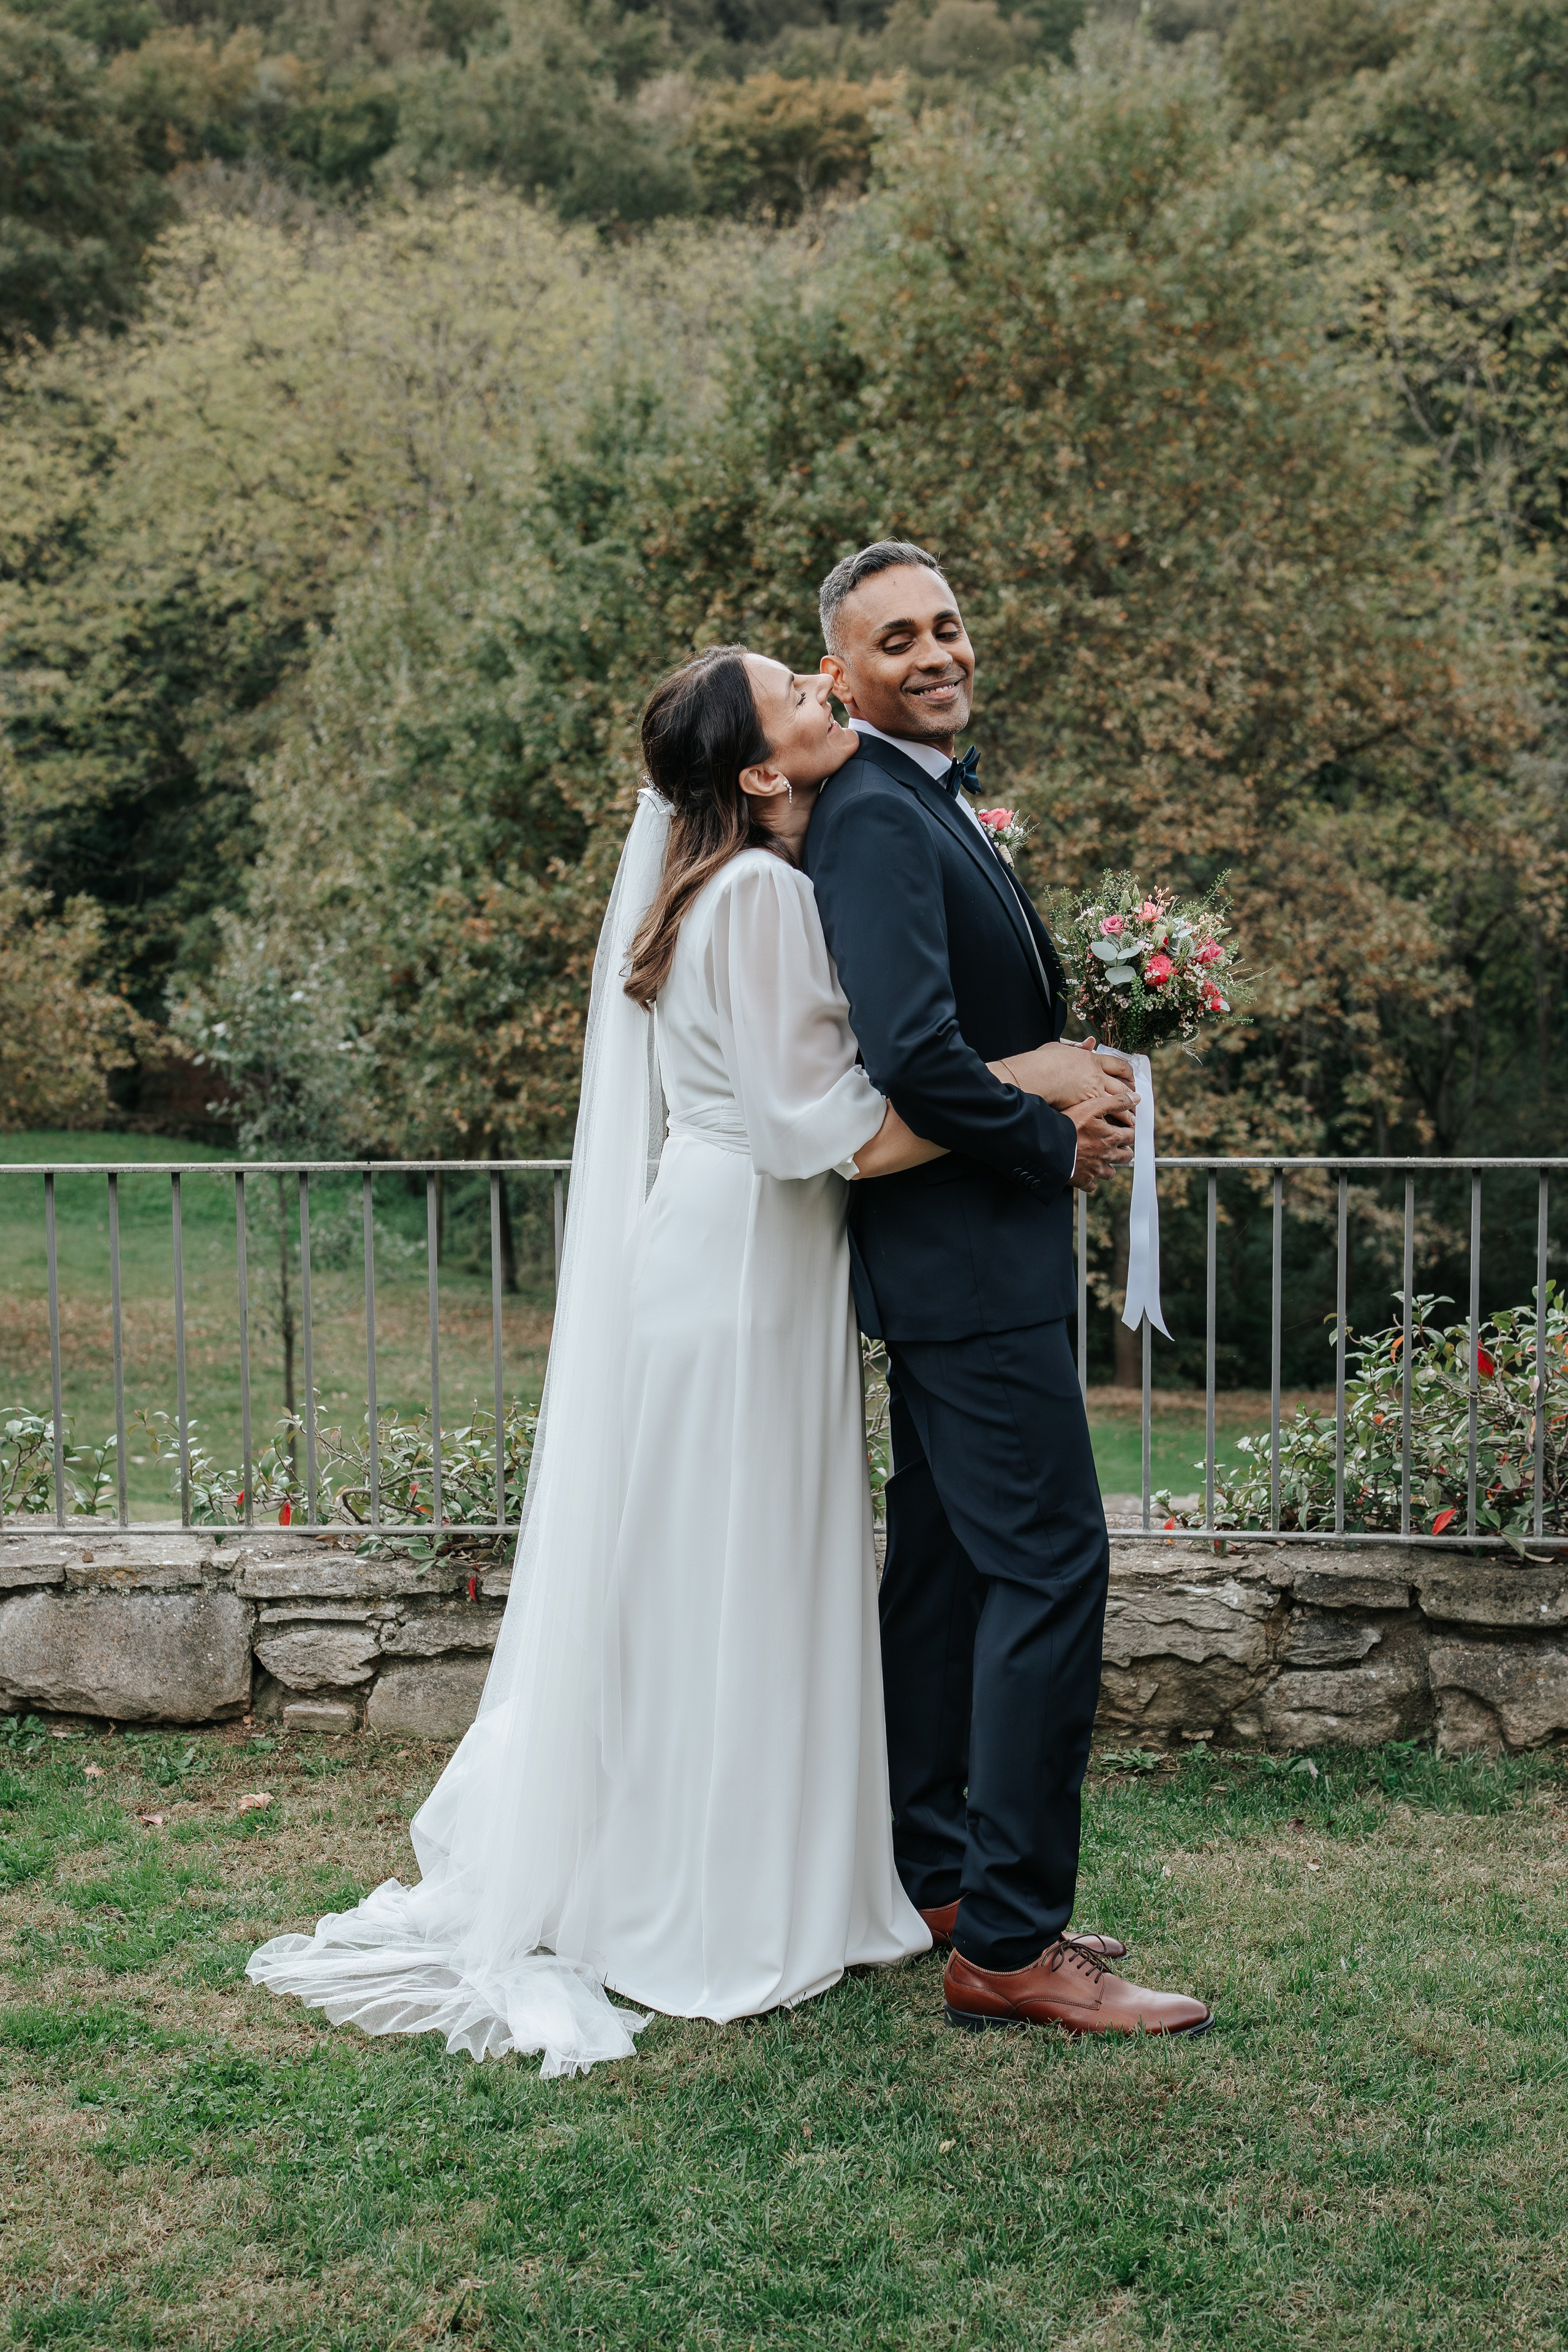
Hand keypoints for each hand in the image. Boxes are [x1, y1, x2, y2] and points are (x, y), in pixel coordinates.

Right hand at [993, 1040, 1136, 1109]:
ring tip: (1131, 1122)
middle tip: (1136, 1102)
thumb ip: (1077, 1047)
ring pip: (1118, 1103)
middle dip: (1131, 1095)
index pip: (1118, 1065)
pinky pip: (1106, 1115)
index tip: (1131, 1078)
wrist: (1035, 1076)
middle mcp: (1097, 1077)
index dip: (1127, 1072)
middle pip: (1122, 1086)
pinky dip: (1114, 1122)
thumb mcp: (1060, 1048)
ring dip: (1126, 1113)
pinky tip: (1118, 1129)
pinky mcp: (1086, 1106)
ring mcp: (1093, 1092)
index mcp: (1092, 1061)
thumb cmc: (1043, 1062)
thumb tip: (1090, 1042)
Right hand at [1067, 1096, 1135, 1192]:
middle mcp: (1106, 1155)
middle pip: (1125, 1156)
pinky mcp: (1083, 1180)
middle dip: (1124, 1150)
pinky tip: (1087, 1174)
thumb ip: (1116, 1102)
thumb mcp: (1094, 1106)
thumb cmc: (1069, 1126)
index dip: (1129, 1131)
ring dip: (1110, 1167)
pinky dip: (1091, 1181)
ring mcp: (1095, 1169)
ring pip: (1110, 1172)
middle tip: (1118, 1146)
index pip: (1131, 1136)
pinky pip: (1092, 1185)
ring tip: (1103, 1160)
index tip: (1125, 1130)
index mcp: (1111, 1138)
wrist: (1049, 1146)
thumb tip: (1135, 1099)